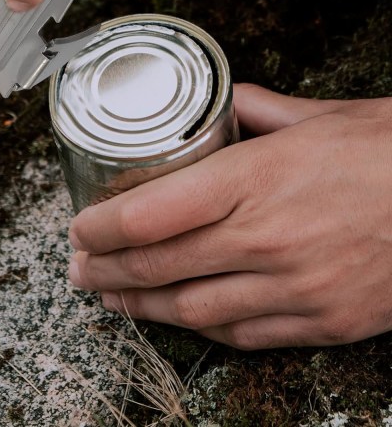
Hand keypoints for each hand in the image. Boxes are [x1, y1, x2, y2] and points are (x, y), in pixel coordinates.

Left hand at [68, 84, 391, 349]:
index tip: (79, 227)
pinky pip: (241, 333)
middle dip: (105, 269)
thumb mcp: (323, 115)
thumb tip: (224, 107)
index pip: (149, 214)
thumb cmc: (391, 152)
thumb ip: (261, 111)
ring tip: (110, 296)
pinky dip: (197, 326)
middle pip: (157, 265)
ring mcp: (294, 286)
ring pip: (190, 307)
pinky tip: (176, 316)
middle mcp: (267, 237)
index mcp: (258, 178)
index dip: (100, 226)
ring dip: (139, 304)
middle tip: (79, 267)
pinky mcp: (323, 320)